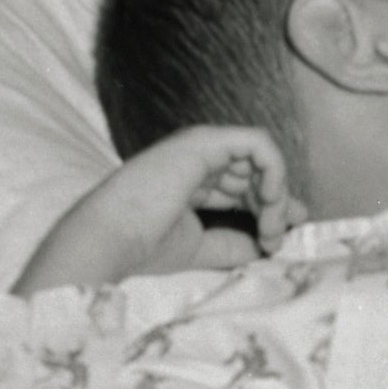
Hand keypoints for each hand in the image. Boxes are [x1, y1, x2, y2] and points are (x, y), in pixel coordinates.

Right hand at [16, 125, 304, 292]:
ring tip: (269, 229)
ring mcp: (202, 146)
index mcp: (195, 178)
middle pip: (257, 173)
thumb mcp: (204, 247)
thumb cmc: (144, 245)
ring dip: (276, 196)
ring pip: (262, 159)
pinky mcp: (205, 142)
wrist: (111, 239)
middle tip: (273, 242)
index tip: (274, 244)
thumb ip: (238, 242)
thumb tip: (273, 241)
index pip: (246, 186)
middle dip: (276, 207)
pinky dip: (274, 171)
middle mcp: (200, 158)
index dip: (269, 210)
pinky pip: (258, 144)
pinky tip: (268, 202)